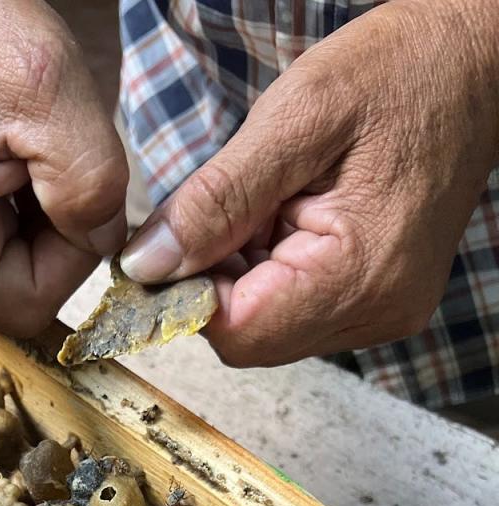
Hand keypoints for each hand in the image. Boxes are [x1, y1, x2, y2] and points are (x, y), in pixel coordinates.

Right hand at [0, 0, 128, 503]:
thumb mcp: (47, 81)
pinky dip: (69, 210)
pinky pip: (48, 249)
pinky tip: (40, 157)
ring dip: (73, 220)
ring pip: (47, 278)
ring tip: (42, 146)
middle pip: (24, 305)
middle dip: (66, 247)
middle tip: (54, 160)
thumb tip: (98, 243)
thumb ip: (85, 184)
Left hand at [119, 0, 498, 367]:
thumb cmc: (399, 72)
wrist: (477, 61)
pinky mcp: (378, 301)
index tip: (173, 239)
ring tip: (272, 202)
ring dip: (244, 274)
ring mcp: (381, 312)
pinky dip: (272, 271)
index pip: (236, 332)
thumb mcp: (296, 119)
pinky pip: (296, 310)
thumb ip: (216, 201)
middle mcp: (376, 313)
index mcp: (360, 275)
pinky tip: (290, 217)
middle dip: (217, 280)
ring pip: (268, 328)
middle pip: (249, 338)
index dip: (188, 293)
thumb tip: (147, 266)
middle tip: (231, 205)